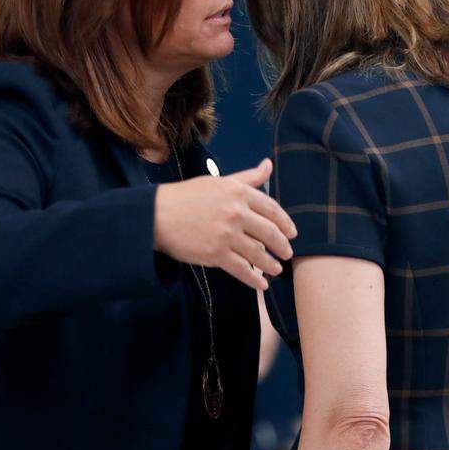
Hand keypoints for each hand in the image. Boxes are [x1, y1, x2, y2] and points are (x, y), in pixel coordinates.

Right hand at [154, 158, 296, 289]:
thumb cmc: (187, 196)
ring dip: (271, 264)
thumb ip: (247, 178)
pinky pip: (242, 269)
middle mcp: (235, 212)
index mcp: (238, 192)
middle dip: (282, 246)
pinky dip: (254, 279)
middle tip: (288, 253)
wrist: (156, 215)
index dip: (285, 223)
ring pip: (258, 253)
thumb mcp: (218, 182)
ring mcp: (226, 234)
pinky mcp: (215, 254)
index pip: (272, 209)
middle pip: (269, 232)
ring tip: (277, 269)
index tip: (292, 233)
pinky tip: (262, 285)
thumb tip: (268, 164)